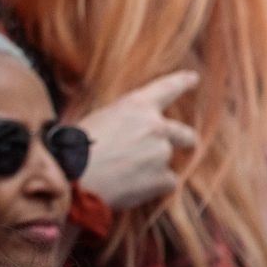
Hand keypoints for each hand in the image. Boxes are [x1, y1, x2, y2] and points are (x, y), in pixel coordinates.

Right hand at [73, 70, 199, 210]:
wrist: (73, 175)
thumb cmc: (75, 145)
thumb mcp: (100, 119)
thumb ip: (126, 121)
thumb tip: (133, 132)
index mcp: (137, 106)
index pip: (166, 88)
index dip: (181, 82)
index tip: (193, 78)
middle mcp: (156, 127)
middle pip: (184, 134)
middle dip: (185, 140)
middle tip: (185, 146)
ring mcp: (162, 153)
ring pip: (167, 162)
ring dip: (153, 168)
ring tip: (126, 175)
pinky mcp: (164, 179)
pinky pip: (165, 183)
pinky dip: (152, 187)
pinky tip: (130, 188)